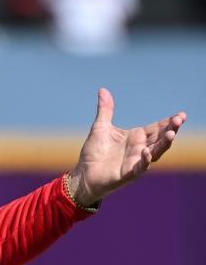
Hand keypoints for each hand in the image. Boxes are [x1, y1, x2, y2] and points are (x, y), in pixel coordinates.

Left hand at [66, 87, 185, 207]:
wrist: (83, 175)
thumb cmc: (93, 152)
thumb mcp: (100, 127)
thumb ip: (105, 110)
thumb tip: (102, 89)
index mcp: (136, 137)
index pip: (157, 128)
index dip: (168, 122)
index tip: (181, 114)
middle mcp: (139, 149)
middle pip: (160, 139)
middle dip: (171, 129)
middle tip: (180, 119)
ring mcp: (135, 162)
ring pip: (155, 153)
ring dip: (164, 144)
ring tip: (171, 134)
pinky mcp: (128, 174)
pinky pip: (140, 167)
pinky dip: (145, 160)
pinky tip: (146, 151)